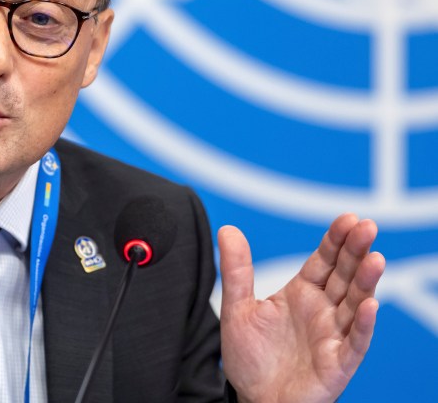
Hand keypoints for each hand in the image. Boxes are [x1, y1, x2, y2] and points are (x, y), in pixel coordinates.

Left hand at [218, 214, 384, 402]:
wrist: (254, 399)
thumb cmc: (251, 357)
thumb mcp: (237, 308)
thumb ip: (236, 270)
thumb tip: (227, 229)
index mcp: (302, 293)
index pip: (324, 260)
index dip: (336, 240)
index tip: (348, 218)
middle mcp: (323, 311)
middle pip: (344, 275)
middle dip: (356, 251)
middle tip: (367, 226)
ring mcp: (333, 336)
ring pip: (355, 303)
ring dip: (366, 281)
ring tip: (375, 257)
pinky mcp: (338, 363)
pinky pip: (355, 342)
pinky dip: (363, 324)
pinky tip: (369, 305)